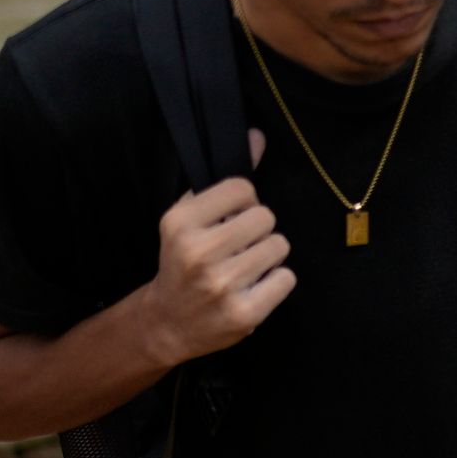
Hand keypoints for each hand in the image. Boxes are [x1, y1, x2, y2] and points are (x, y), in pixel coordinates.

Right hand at [141, 153, 293, 365]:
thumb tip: (257, 136)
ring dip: (268, 255)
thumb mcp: (191, 218)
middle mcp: (197, 252)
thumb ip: (226, 180)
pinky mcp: (244, 312)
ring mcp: (221, 285)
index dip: (243, 202)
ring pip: (279, 246)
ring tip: (244, 267)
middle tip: (238, 246)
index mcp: (179, 222)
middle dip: (258, 230)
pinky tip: (252, 287)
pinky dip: (276, 281)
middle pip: (266, 217)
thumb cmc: (184, 261)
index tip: (229, 219)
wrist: (169, 321)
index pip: (243, 188)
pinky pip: (287, 278)